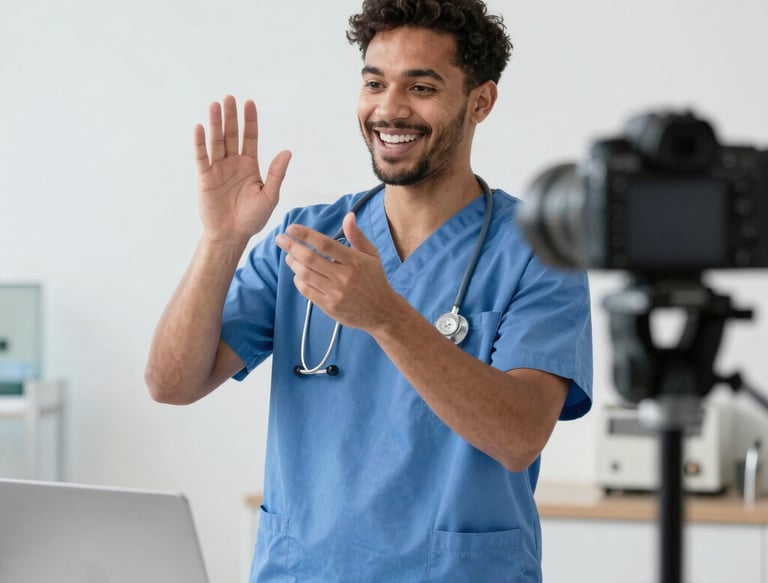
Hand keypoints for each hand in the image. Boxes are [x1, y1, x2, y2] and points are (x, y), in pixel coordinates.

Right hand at [194, 95, 291, 245]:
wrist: (232, 235)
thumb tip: (287, 152)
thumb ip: (276, 174)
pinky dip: (200, 143)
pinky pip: (201, 157)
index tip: (249, 103)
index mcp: (249, 165)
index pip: (249, 137)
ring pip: (216, 142)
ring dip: (215, 124)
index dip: (249, 121)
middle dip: (231, 116)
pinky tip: (199, 127)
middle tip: (229, 97)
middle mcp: (233, 163)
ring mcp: (218, 169)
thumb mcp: (269, 196)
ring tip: (215, 105)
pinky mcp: (204, 178)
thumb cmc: (252, 218)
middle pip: (231, 134)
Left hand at [275, 213, 403, 330]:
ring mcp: (335, 293)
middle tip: (280, 239)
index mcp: (354, 261)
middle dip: (292, 247)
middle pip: (310, 259)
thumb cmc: (375, 280)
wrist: (382, 312)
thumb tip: (348, 216)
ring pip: (306, 275)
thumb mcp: (371, 255)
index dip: (306, 235)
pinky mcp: (329, 307)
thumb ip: (357, 236)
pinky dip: (299, 280)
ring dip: (293, 263)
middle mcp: (344, 277)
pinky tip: (298, 274)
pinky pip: (307, 291)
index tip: (292, 228)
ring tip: (289, 255)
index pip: (325, 244)